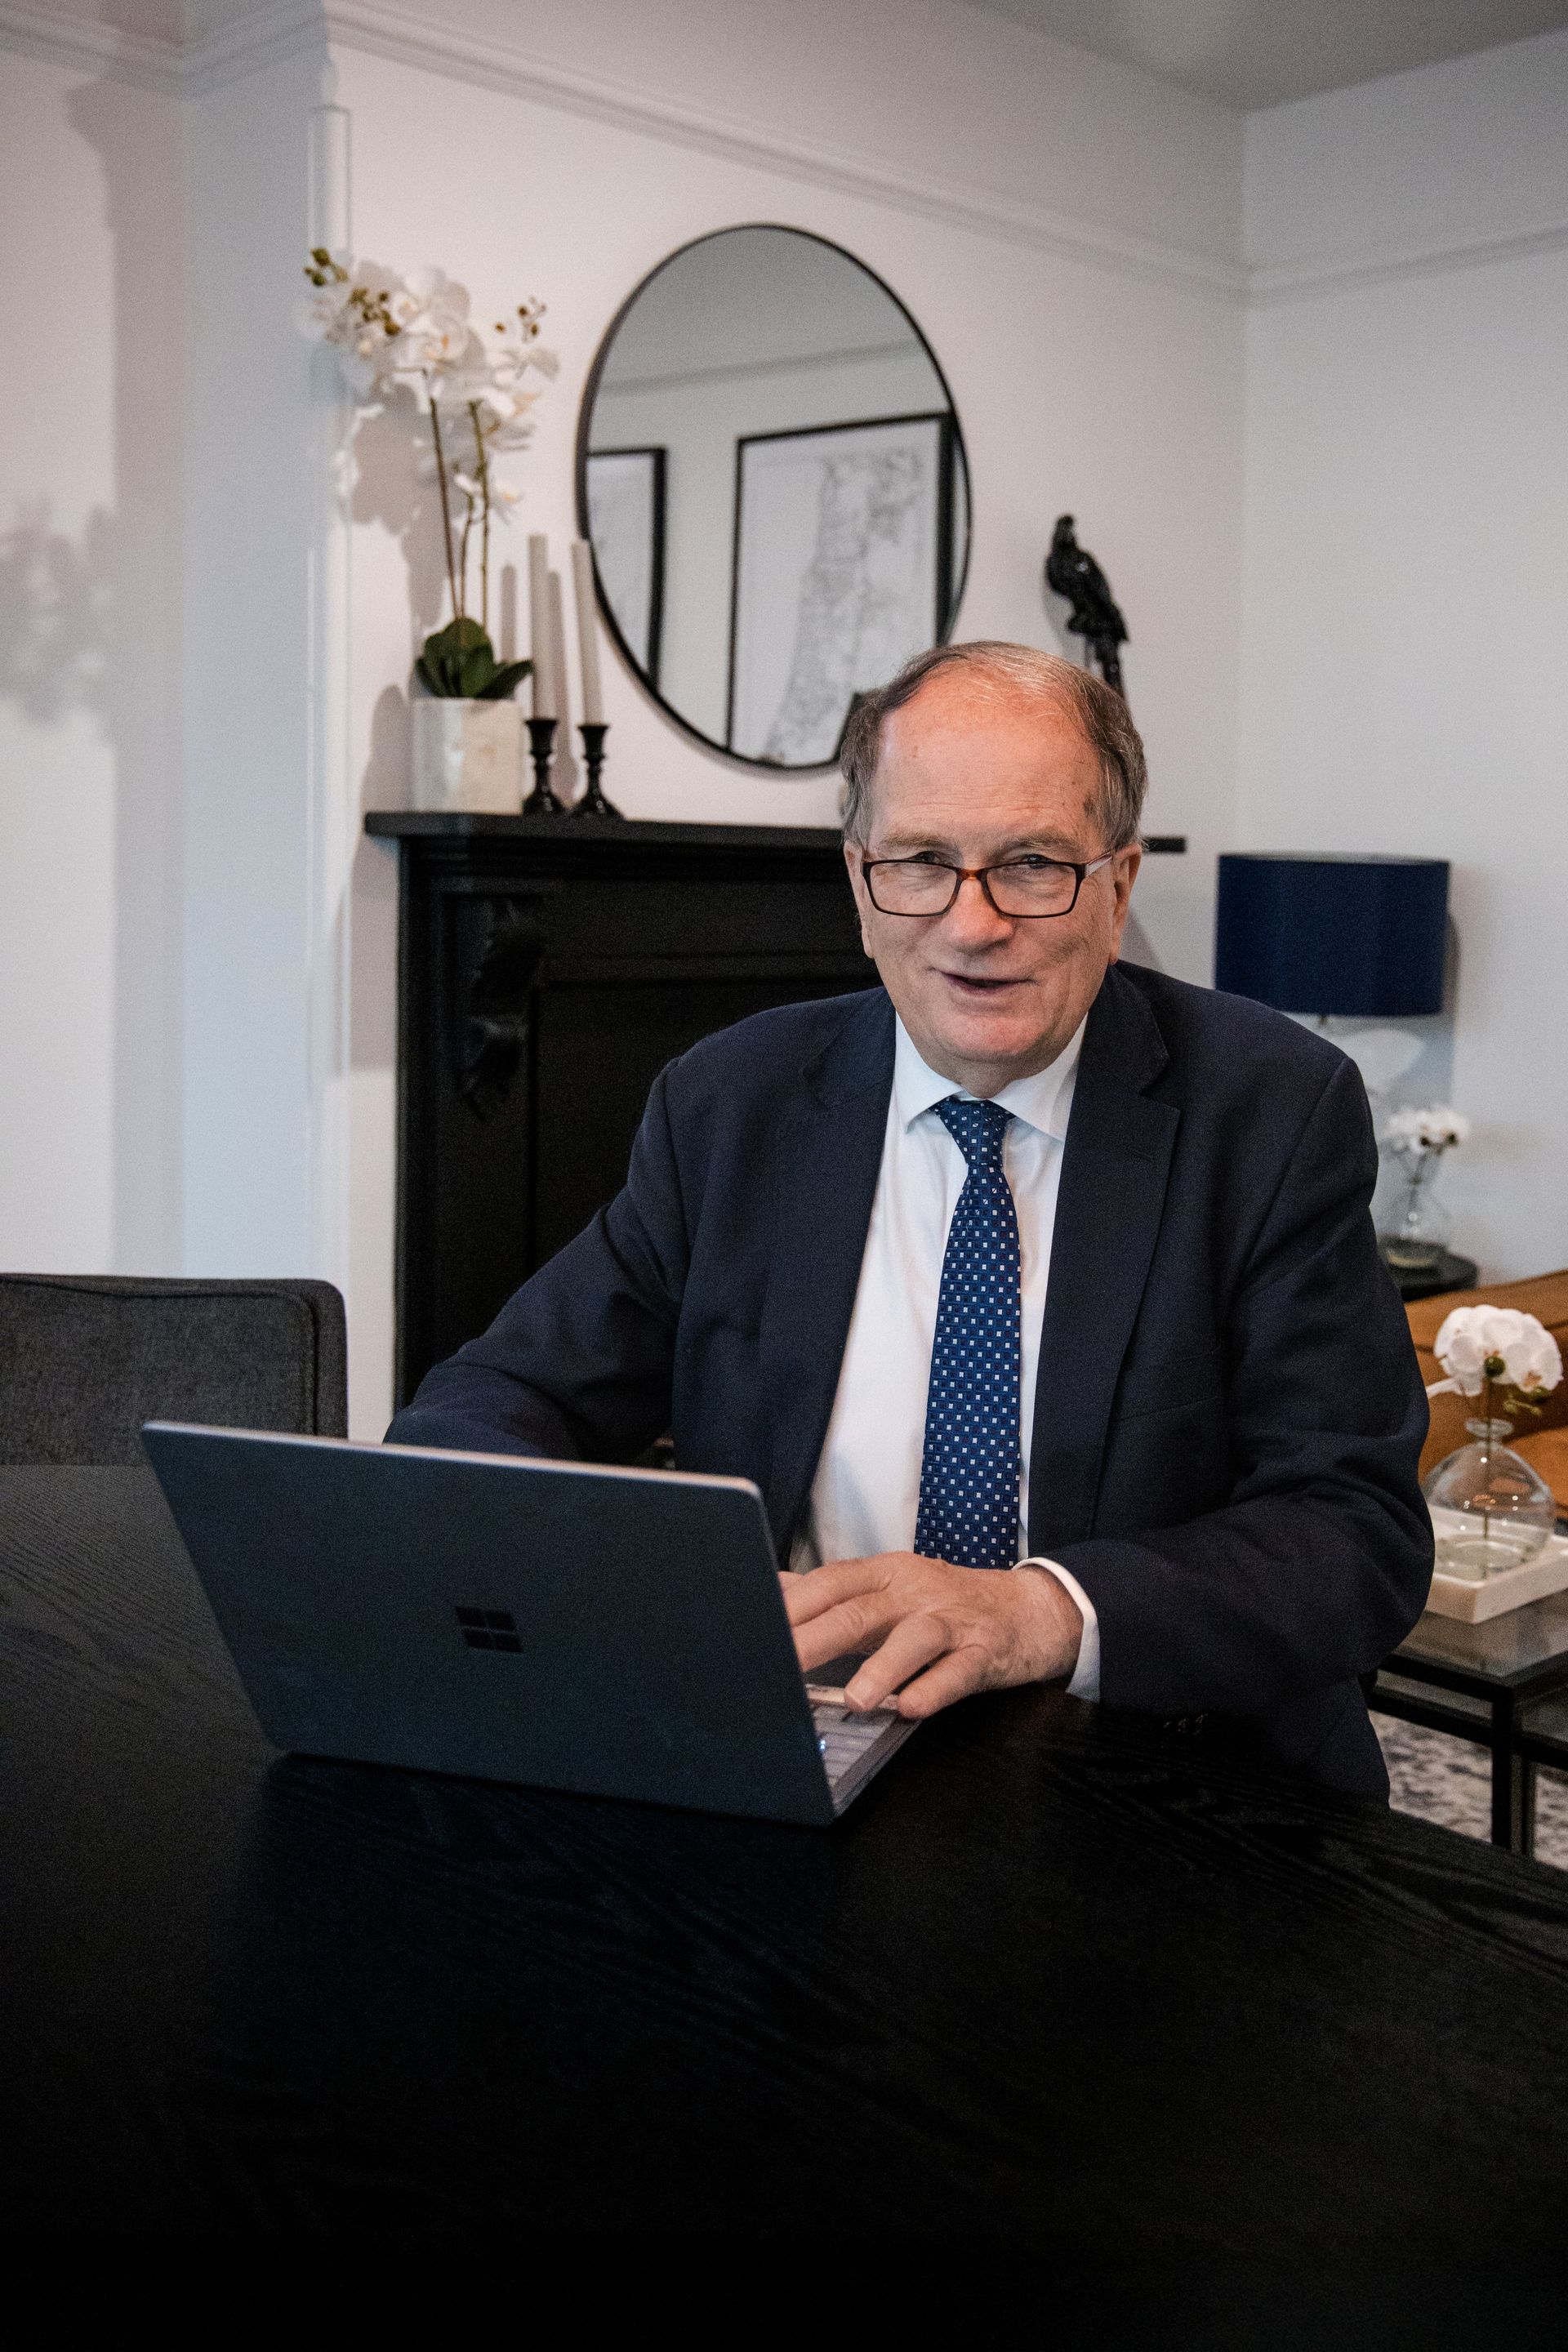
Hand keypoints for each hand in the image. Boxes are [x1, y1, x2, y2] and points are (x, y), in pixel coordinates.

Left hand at [782, 1552, 1082, 1719]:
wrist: (1032, 1609)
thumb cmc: (948, 1604)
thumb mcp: (890, 1589)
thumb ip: (836, 1594)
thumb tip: (778, 1589)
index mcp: (886, 1574)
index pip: (832, 1583)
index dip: (794, 1604)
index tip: (756, 1626)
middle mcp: (915, 1592)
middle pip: (861, 1611)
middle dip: (818, 1637)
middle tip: (782, 1663)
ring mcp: (952, 1621)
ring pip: (914, 1639)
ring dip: (882, 1668)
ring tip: (855, 1698)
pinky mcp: (985, 1652)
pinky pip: (959, 1672)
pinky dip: (934, 1689)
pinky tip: (912, 1707)